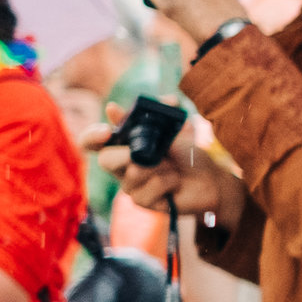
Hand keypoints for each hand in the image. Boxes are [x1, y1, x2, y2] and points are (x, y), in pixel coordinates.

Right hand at [85, 102, 245, 226]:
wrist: (209, 178)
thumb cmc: (188, 153)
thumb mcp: (180, 130)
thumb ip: (171, 115)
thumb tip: (168, 100)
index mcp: (123, 144)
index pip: (92, 142)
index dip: (91, 136)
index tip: (106, 131)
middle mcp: (121, 165)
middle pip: (104, 160)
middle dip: (122, 155)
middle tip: (137, 154)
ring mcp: (131, 185)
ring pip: (131, 176)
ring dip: (158, 167)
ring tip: (173, 166)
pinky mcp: (143, 201)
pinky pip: (146, 193)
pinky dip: (166, 182)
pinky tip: (176, 182)